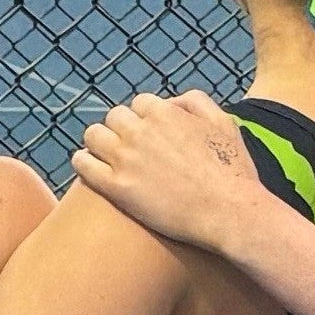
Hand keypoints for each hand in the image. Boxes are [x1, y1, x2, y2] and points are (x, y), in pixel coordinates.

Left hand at [71, 92, 271, 253]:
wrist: (228, 212)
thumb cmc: (232, 171)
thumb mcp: (223, 123)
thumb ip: (196, 102)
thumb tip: (172, 102)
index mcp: (164, 112)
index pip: (139, 104)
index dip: (145, 120)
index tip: (149, 135)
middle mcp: (140, 130)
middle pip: (114, 117)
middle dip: (122, 129)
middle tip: (130, 148)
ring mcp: (125, 158)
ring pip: (93, 136)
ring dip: (99, 143)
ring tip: (107, 157)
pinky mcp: (116, 187)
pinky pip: (82, 164)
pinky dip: (83, 162)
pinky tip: (89, 167)